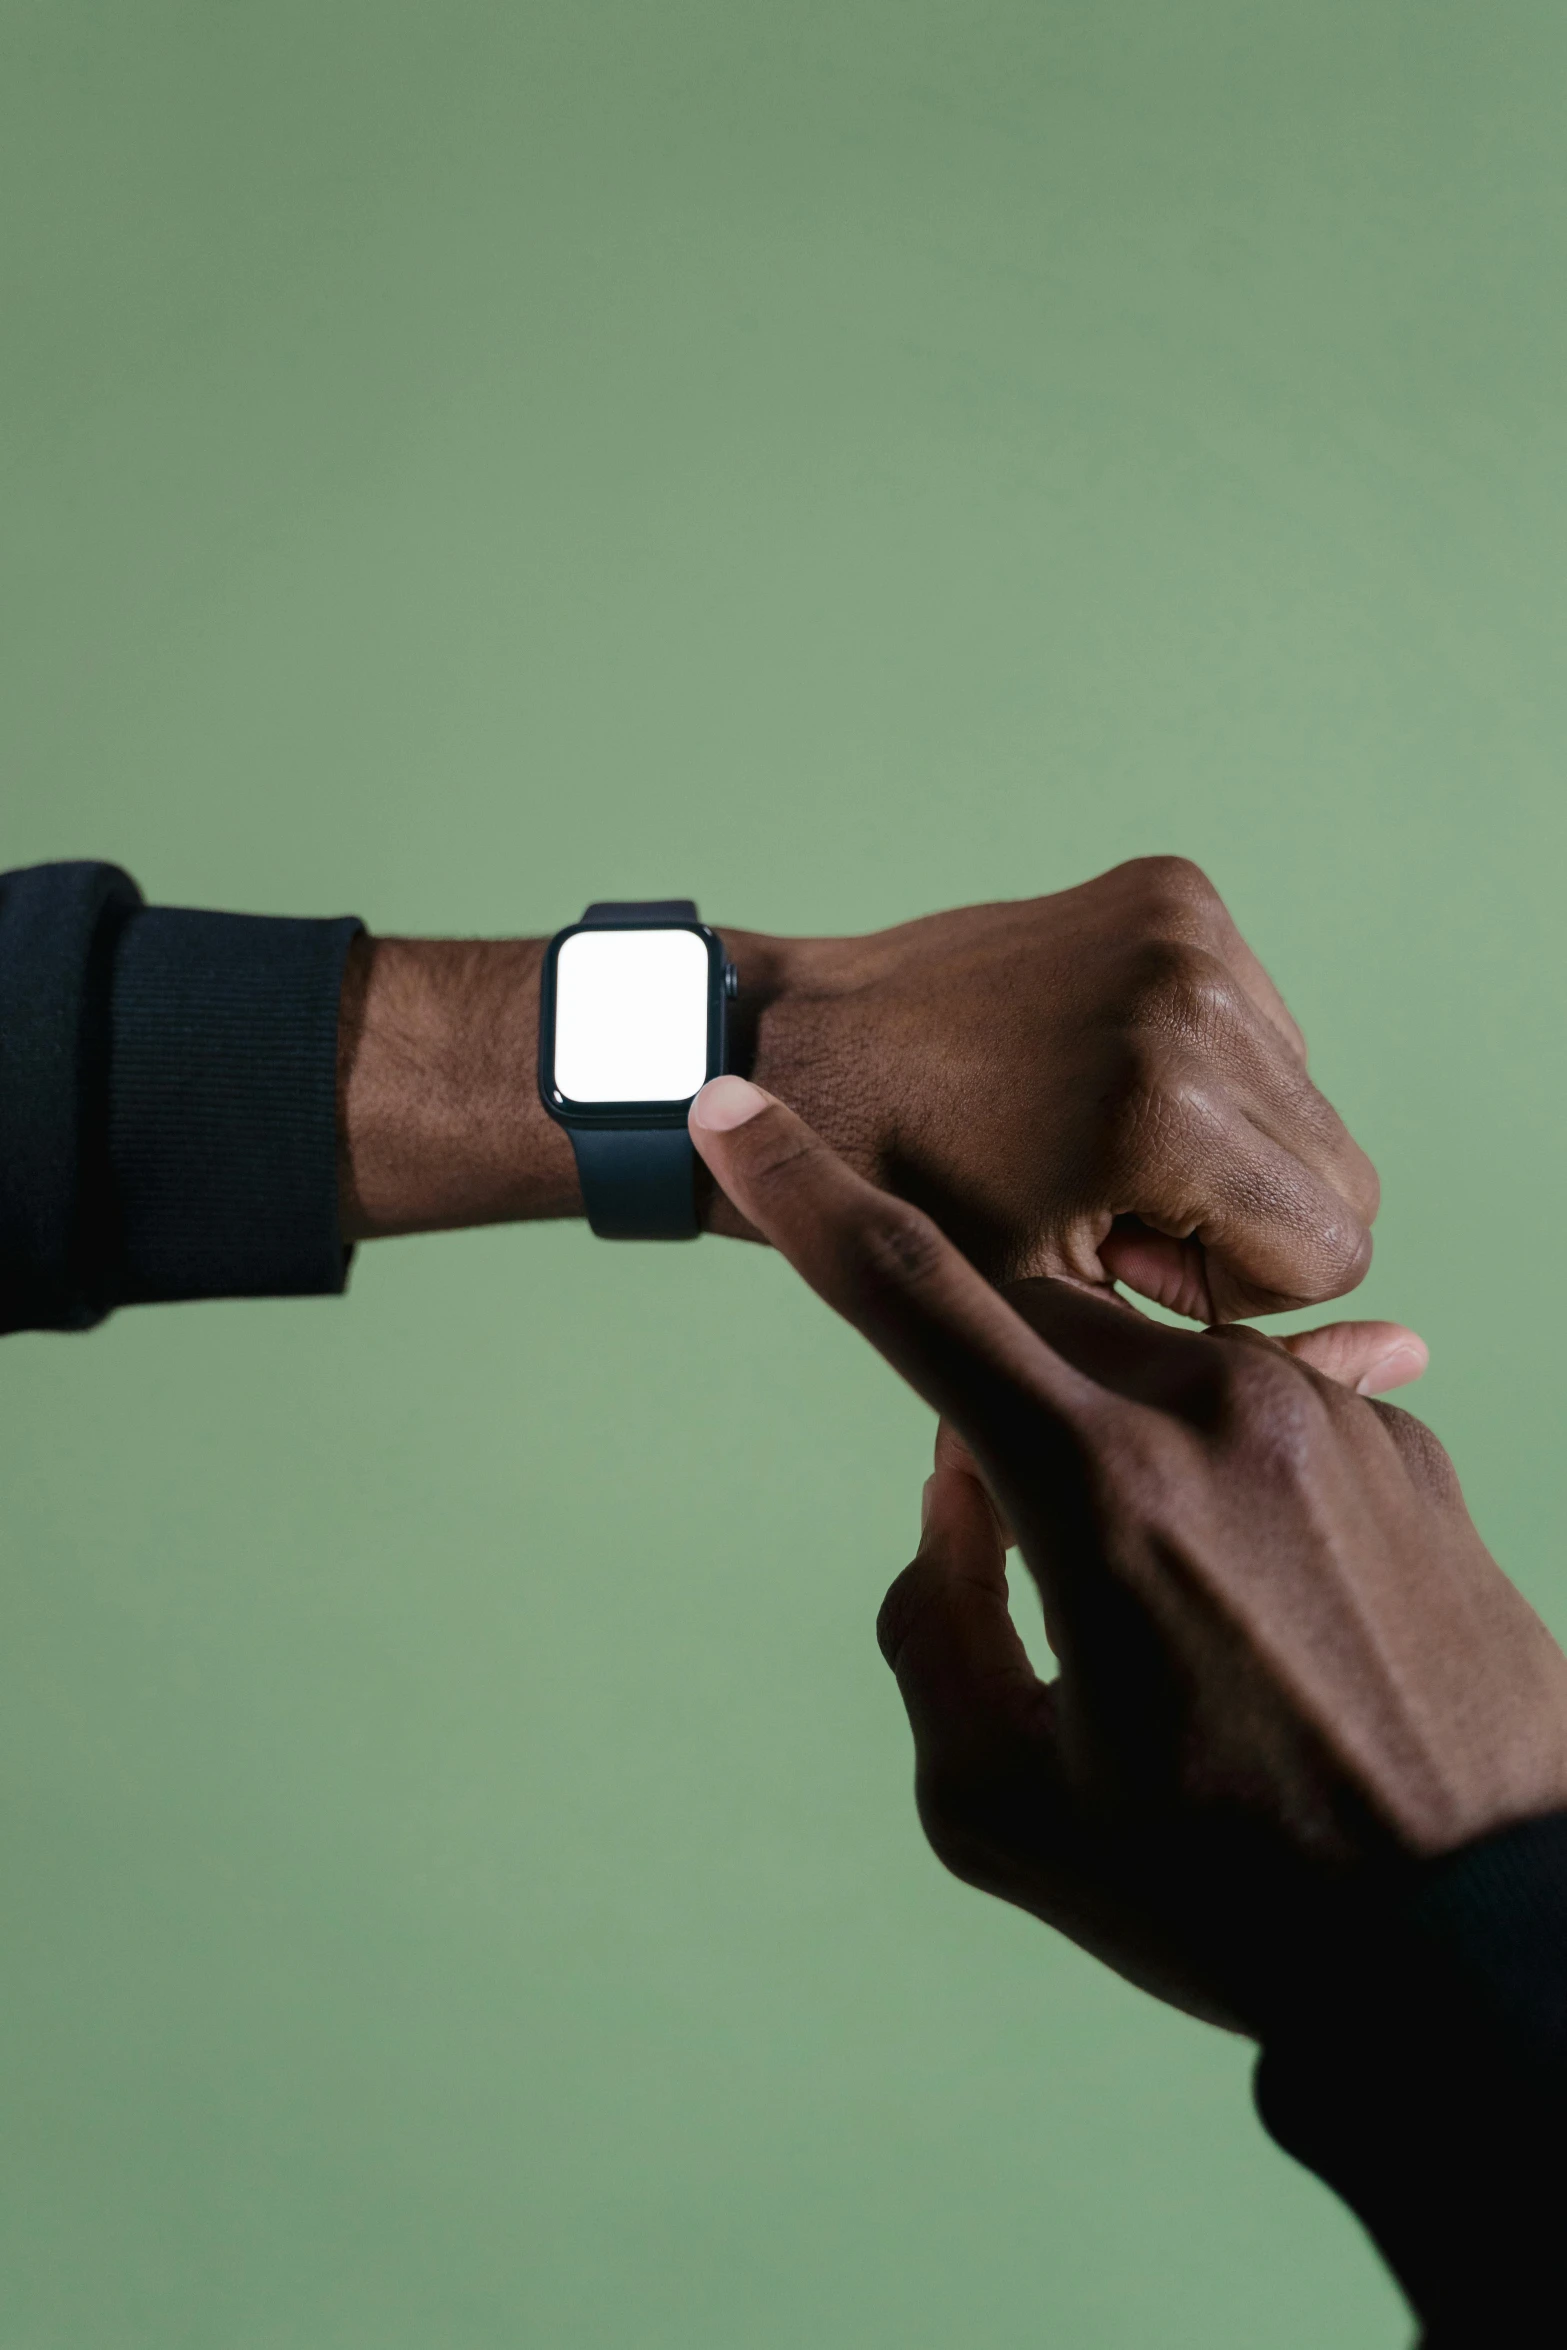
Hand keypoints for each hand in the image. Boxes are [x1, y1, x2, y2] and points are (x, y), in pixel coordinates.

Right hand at [687, 1077, 1566, 2034]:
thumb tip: (953, 1493)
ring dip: (1113, 1443)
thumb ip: (936, 1624)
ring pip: (1155, 1367)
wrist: (1495, 1939)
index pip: (911, 1294)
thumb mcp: (1005, 1807)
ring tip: (1177, 1616)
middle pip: (1035, 1322)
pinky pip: (1264, 1415)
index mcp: (1097, 1488)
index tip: (734, 1109)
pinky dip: (1221, 1473)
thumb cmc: (1232, 1895)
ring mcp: (1333, 1421)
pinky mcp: (1413, 1451)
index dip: (802, 1195)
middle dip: (987, 1391)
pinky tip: (1267, 1610)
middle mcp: (1218, 1413)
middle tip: (1022, 1546)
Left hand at [721, 858, 1377, 1317]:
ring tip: (1092, 1142)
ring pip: (1305, 1099)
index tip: (1118, 1257)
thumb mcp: (1048, 1315)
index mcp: (1164, 1114)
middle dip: (1241, 1215)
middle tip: (1106, 1207)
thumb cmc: (906, 1205)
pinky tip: (1098, 1077)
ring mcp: (1188, 929)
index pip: (1334, 1250)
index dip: (1231, 1285)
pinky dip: (1205, 1065)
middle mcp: (1195, 1002)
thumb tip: (1403, 1355)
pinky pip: (1262, 1021)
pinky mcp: (1176, 890)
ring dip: (1225, 1141)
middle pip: (1340, 1172)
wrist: (800, 1051)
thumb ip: (1217, 1346)